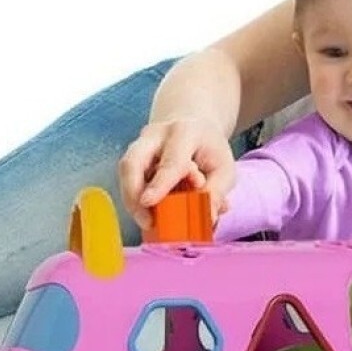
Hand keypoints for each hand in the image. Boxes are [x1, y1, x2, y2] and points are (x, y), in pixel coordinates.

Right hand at [118, 117, 235, 229]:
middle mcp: (156, 135)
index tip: (148, 202)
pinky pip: (128, 180)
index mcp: (184, 133)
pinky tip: (149, 214)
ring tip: (148, 223)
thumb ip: (216, 192)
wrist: (195, 127)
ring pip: (126, 173)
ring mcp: (140, 145)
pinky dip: (136, 200)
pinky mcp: (133, 157)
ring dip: (133, 201)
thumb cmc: (211, 150)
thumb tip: (207, 218)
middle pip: (132, 162)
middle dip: (132, 193)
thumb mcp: (225, 169)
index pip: (170, 162)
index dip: (159, 183)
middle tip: (145, 222)